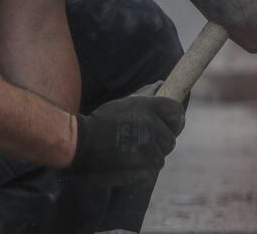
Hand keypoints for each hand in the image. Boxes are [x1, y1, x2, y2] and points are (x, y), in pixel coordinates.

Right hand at [67, 92, 185, 185]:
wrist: (80, 144)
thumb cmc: (100, 122)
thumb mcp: (123, 104)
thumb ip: (144, 95)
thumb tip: (160, 84)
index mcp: (147, 107)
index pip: (176, 112)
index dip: (175, 120)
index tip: (168, 126)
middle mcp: (152, 126)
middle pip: (171, 140)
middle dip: (159, 143)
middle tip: (139, 144)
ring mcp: (149, 148)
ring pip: (160, 158)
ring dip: (149, 159)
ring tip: (129, 155)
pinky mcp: (144, 168)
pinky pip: (151, 172)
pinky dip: (141, 172)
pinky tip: (126, 166)